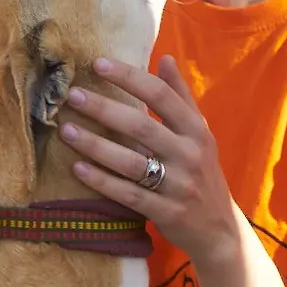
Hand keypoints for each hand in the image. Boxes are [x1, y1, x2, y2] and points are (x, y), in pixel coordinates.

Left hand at [58, 53, 242, 269]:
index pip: (161, 95)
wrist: (219, 228)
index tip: (98, 63)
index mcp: (196, 130)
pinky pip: (128, 194)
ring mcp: (178, 185)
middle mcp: (189, 154)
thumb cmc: (202, 174)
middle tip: (73, 95)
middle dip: (105, 109)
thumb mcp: (200, 134)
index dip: (130, 77)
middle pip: (141, 126)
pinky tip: (78, 168)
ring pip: (131, 162)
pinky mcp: (165, 212)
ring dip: (95, 145)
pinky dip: (102, 181)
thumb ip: (181, 96)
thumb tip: (164, 58)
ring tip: (66, 130)